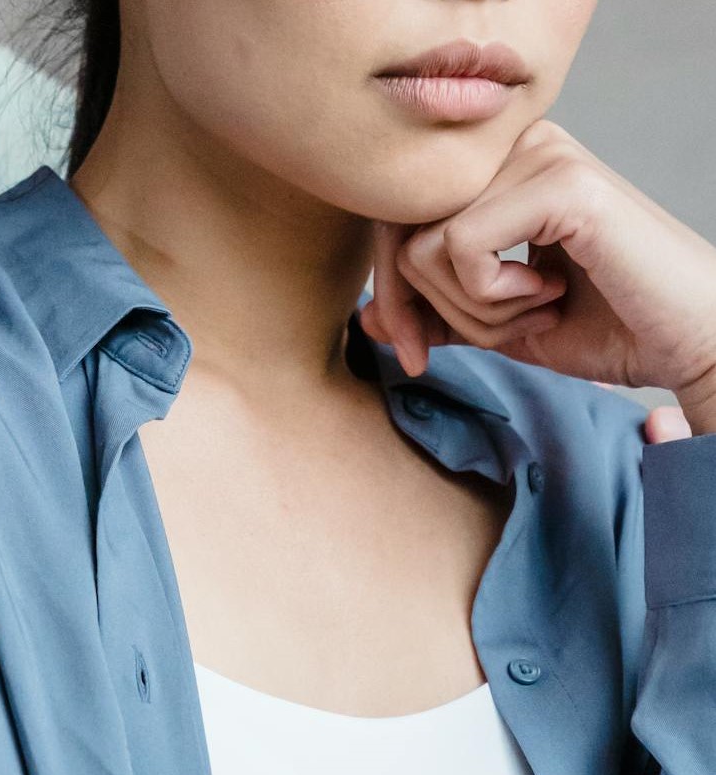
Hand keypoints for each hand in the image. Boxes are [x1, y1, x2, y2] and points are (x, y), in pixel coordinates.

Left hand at [361, 120, 715, 436]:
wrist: (686, 340)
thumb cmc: (606, 326)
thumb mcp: (497, 326)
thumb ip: (435, 314)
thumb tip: (364, 317)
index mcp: (501, 170)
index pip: (397, 221)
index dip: (392, 294)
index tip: (413, 352)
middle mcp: (517, 148)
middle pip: (399, 232)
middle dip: (420, 307)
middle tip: (488, 336)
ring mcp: (540, 156)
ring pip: (426, 245)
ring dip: (470, 309)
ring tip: (534, 311)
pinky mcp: (558, 183)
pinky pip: (460, 245)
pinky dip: (491, 296)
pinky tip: (546, 295)